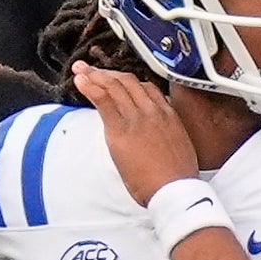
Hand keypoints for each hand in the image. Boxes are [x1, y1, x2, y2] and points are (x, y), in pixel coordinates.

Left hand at [70, 62, 201, 208]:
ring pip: (113, 86)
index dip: (127, 81)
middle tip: (92, 69)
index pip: (146, 88)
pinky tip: (81, 81)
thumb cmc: (178, 179)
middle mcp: (152, 111)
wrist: (175, 190)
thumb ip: (168, 136)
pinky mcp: (121, 129)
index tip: (116, 81)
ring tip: (81, 71)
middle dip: (107, 73)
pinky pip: (103, 100)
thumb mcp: (179, 149)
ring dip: (94, 75)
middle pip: (128, 82)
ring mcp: (137, 118)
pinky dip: (90, 86)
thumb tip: (159, 140)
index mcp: (168, 115)